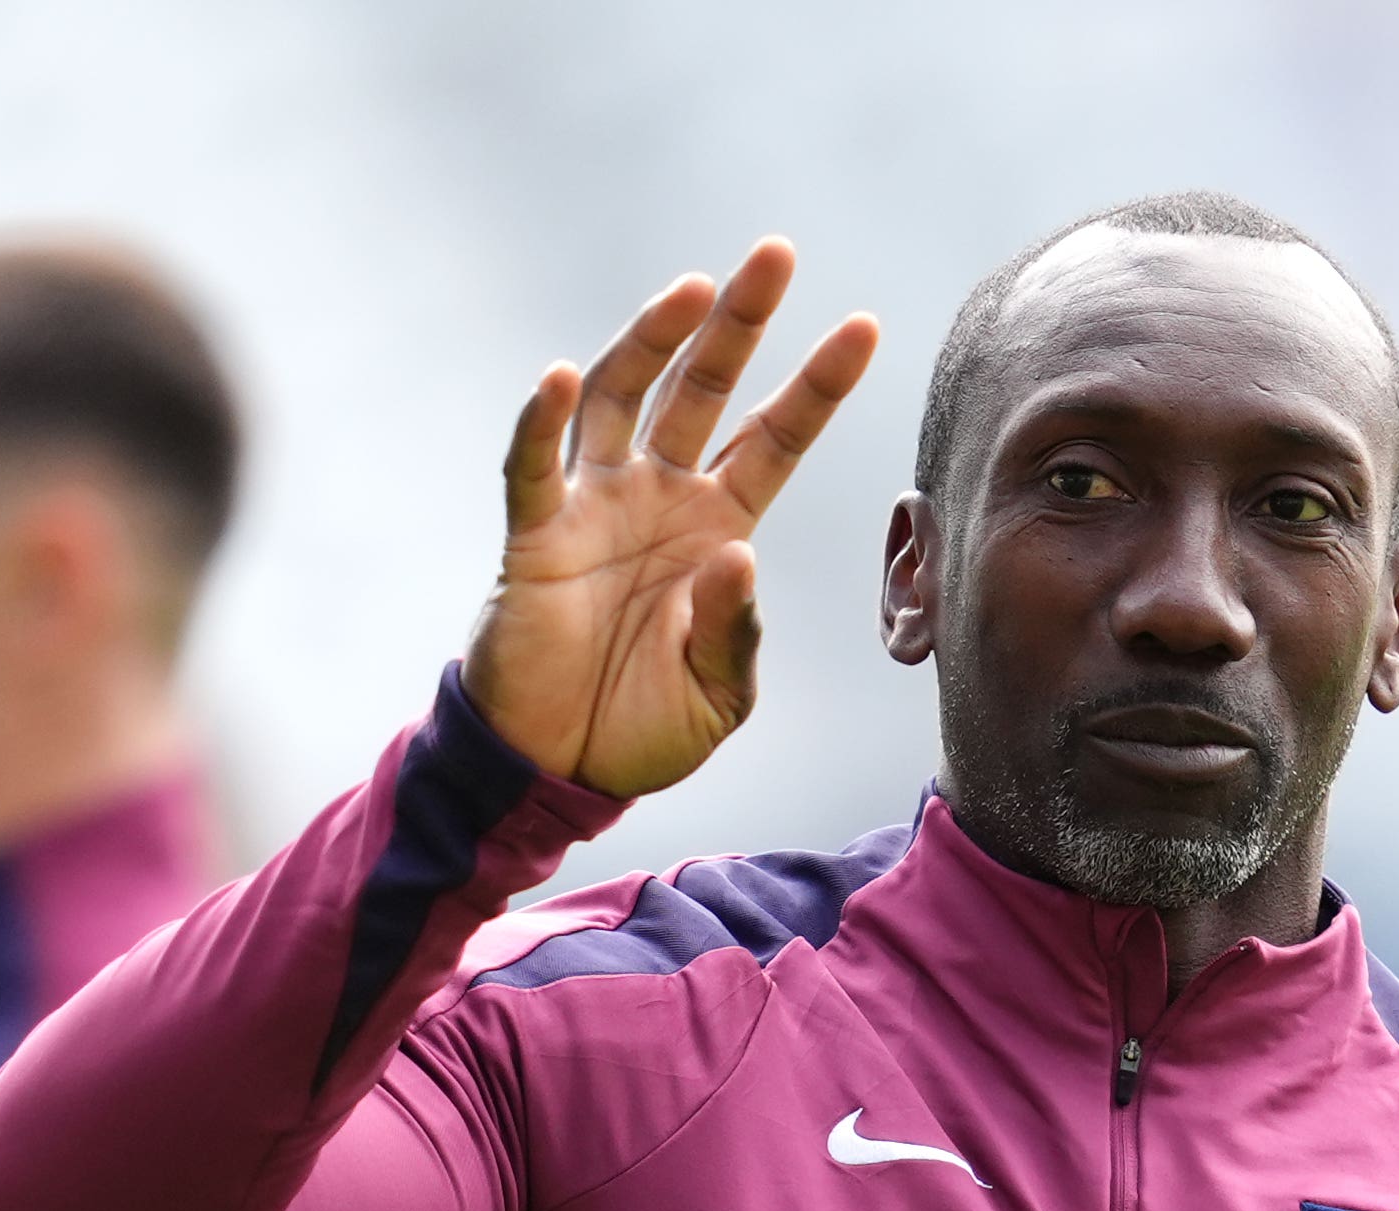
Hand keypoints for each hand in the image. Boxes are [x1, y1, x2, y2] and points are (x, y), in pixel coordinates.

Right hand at [468, 238, 879, 798]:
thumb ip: (738, 630)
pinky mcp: (535, 535)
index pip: (776, 437)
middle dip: (738, 321)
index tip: (865, 326)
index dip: (817, 384)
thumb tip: (736, 556)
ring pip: (622, 397)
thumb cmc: (644, 726)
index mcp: (718, 527)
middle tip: (776, 253)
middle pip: (704, 389)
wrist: (559, 768)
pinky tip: (559, 377)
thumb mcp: (720, 693)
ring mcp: (595, 506)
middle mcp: (659, 497)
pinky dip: (540, 420)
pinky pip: (533, 466)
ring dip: (652, 340)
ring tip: (691, 289)